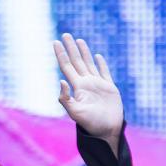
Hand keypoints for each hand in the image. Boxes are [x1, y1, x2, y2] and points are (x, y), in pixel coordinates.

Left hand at [53, 33, 123, 154]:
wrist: (107, 131)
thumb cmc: (91, 124)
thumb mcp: (75, 112)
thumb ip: (66, 99)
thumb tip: (61, 81)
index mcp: (77, 87)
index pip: (66, 66)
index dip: (61, 54)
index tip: (55, 42)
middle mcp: (86, 84)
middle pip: (76, 61)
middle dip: (71, 48)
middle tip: (65, 35)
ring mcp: (97, 85)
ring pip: (89, 64)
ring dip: (84, 52)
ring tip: (78, 41)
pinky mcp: (109, 88)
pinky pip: (104, 72)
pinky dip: (100, 64)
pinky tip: (96, 57)